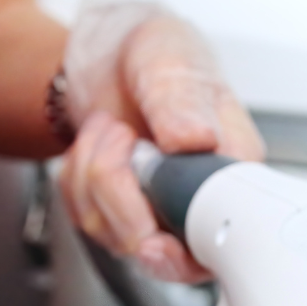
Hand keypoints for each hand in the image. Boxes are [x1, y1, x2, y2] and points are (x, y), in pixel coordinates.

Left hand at [57, 0, 263, 282]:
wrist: (113, 53)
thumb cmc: (157, 54)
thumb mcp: (172, 60)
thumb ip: (183, 99)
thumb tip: (197, 138)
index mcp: (231, 168)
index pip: (221, 237)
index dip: (184, 253)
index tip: (154, 240)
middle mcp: (199, 200)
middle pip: (162, 250)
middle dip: (121, 197)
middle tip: (123, 137)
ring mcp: (159, 212)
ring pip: (115, 235)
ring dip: (93, 175)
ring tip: (112, 129)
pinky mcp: (120, 214)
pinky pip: (85, 219)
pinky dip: (75, 180)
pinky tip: (96, 146)